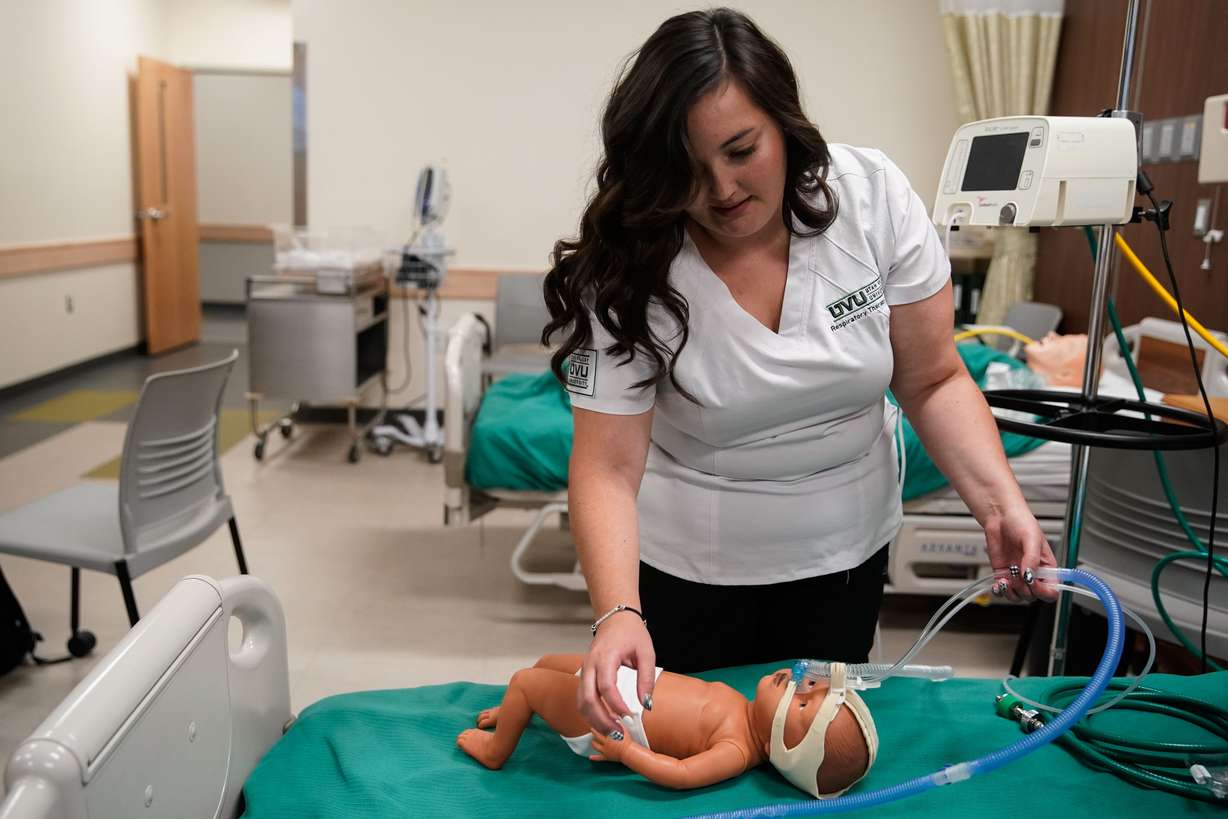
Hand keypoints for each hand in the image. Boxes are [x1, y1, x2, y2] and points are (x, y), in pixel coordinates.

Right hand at [578, 613, 655, 734]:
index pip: (606, 686)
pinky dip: (591, 714)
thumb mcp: (646, 652)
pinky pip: (582, 699)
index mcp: (605, 656)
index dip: (616, 705)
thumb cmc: (631, 633)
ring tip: (613, 733)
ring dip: (595, 721)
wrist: (615, 619)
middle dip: (602, 720)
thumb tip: (646, 704)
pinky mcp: (585, 676)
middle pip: (588, 699)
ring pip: (581, 702)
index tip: (629, 717)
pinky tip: (606, 722)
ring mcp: (584, 670)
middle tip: (620, 734)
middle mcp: (590, 665)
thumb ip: (646, 678)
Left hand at [588, 728, 628, 763]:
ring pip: (596, 747)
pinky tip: (590, 757)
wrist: (628, 752)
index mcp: (608, 738)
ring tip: (592, 742)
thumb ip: (619, 725)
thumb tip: (617, 719)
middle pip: (597, 738)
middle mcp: (605, 744)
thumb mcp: (624, 731)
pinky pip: (599, 758)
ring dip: (593, 744)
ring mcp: (605, 751)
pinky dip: (594, 757)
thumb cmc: (627, 742)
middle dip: (594, 734)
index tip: (594, 727)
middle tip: (592, 731)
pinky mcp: (606, 757)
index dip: (596, 730)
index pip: (600, 732)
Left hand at [984, 504, 1057, 601]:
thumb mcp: (1032, 538)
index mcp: (1047, 567)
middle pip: (1034, 596)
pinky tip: (998, 584)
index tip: (1033, 582)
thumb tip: (1029, 576)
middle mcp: (1032, 573)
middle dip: (1025, 590)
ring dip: (1011, 593)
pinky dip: (999, 591)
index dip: (1043, 591)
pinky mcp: (1002, 573)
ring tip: (1006, 580)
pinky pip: (1002, 590)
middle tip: (1018, 576)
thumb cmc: (1021, 522)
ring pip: (1017, 596)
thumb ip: (1032, 558)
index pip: (1051, 590)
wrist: (999, 516)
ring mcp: (1017, 575)